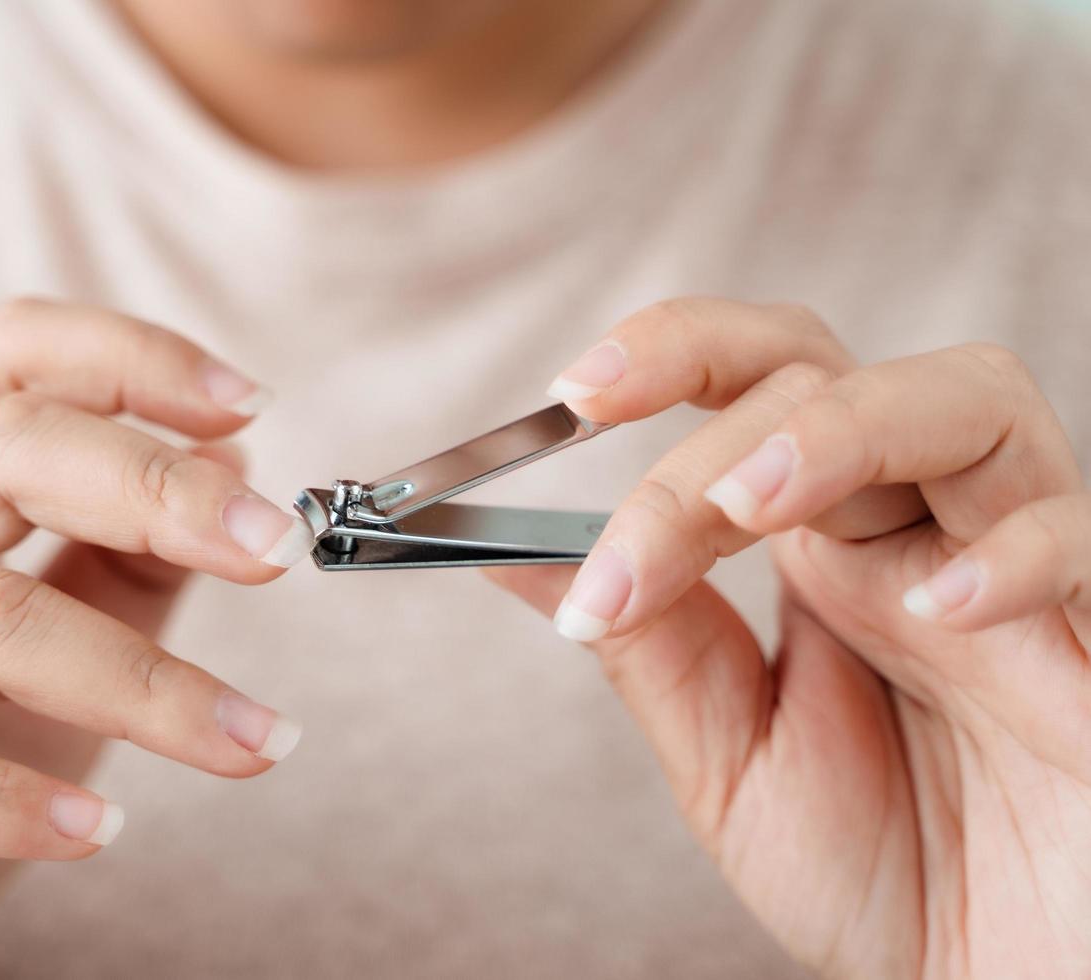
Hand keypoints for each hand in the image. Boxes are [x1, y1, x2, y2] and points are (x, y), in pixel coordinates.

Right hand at [0, 299, 309, 977]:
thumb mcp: (49, 647)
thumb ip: (126, 554)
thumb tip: (234, 461)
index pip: (12, 357)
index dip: (135, 360)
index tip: (251, 408)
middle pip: (5, 451)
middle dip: (162, 493)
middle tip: (278, 553)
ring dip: (143, 686)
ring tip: (247, 740)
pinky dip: (14, 800)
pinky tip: (96, 831)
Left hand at [491, 299, 1090, 978]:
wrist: (999, 979)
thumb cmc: (885, 873)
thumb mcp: (731, 760)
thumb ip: (645, 646)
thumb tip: (512, 557)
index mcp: (822, 546)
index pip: (752, 386)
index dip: (667, 356)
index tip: (570, 394)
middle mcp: (913, 528)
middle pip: (827, 376)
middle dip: (715, 423)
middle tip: (647, 526)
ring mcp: (1013, 561)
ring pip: (965, 398)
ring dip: (843, 430)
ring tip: (754, 507)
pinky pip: (1078, 537)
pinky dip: (1010, 555)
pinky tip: (940, 617)